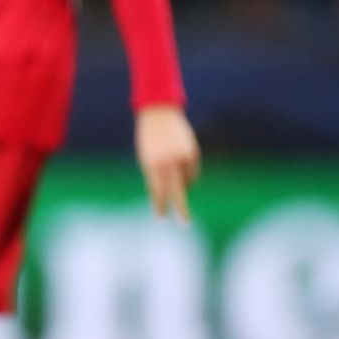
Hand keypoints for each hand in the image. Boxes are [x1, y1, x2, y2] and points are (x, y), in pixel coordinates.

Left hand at [135, 103, 200, 221]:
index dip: (159, 205)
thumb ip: (156, 176)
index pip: (157, 191)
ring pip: (186, 182)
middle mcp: (168, 163)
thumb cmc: (149, 140)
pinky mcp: (192, 154)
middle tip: (186, 224)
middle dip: (181, 208)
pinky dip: (188, 174)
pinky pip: (192, 172)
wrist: (158, 114)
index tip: (162, 218)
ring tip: (172, 171)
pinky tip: (181, 165)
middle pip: (177, 191)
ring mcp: (182, 158)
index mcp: (152, 165)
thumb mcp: (146, 158)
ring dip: (182, 184)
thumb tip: (170, 192)